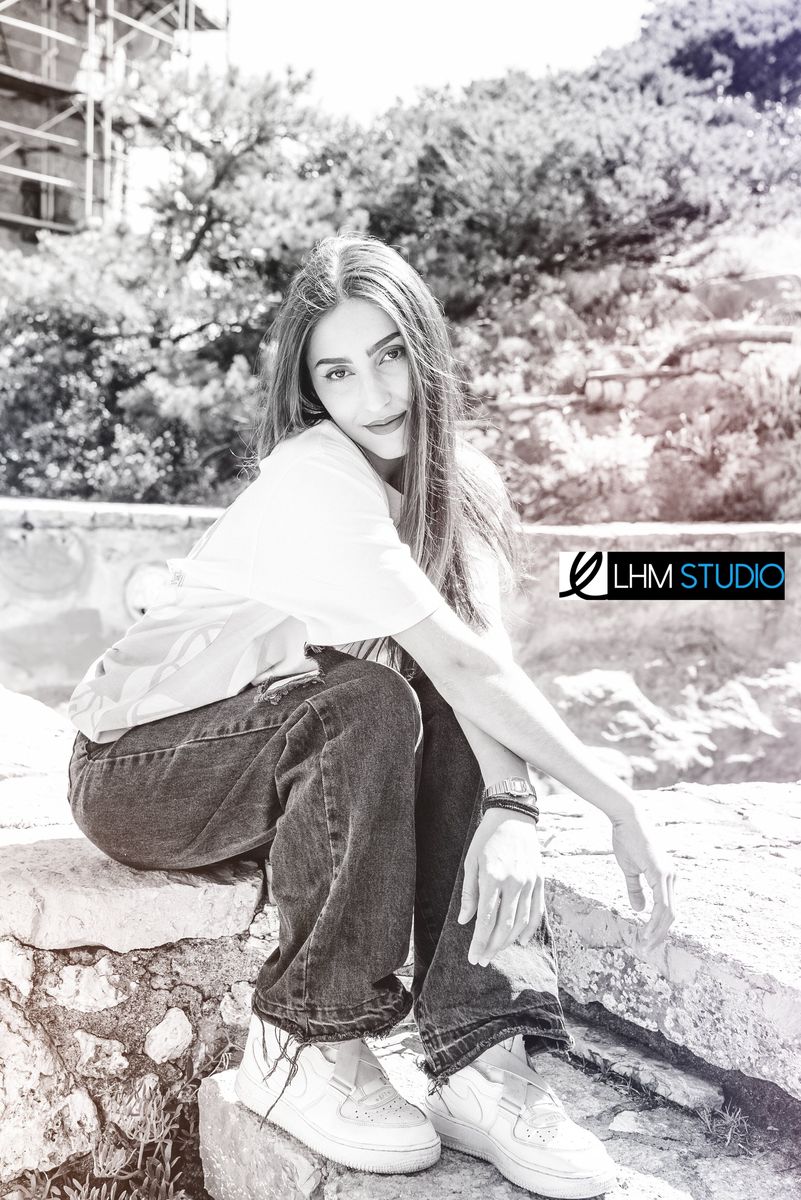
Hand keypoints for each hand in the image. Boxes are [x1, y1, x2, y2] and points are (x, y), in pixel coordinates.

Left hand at [458, 807, 544, 965]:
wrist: (513, 817)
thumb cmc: (486, 838)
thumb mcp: (471, 862)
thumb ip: (469, 893)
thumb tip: (465, 921)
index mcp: (492, 877)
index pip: (485, 919)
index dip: (479, 942)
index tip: (473, 957)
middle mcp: (514, 882)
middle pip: (504, 925)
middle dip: (492, 947)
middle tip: (482, 960)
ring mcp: (530, 882)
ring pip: (521, 922)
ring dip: (508, 942)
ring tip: (496, 952)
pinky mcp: (540, 881)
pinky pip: (536, 911)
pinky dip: (529, 929)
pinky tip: (519, 941)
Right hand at [611, 807, 676, 951]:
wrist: (626, 818)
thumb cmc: (627, 839)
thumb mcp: (630, 869)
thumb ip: (635, 889)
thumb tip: (638, 909)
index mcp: (666, 876)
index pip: (667, 908)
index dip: (658, 926)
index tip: (646, 940)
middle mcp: (671, 877)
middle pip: (671, 914)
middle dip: (660, 934)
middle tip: (646, 949)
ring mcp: (668, 875)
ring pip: (668, 913)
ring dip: (657, 932)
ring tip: (644, 945)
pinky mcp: (661, 874)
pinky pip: (662, 904)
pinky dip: (655, 921)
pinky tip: (646, 931)